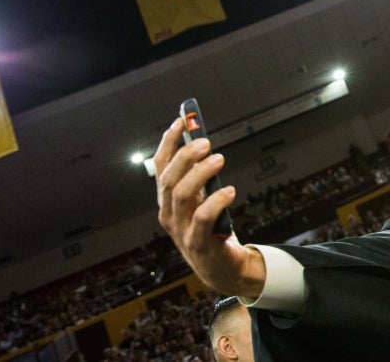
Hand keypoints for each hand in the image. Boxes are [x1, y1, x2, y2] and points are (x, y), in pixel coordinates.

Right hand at [154, 118, 265, 298]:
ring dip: (201, 173)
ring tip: (220, 159)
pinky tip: (229, 191)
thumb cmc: (213, 229)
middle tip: (206, 142)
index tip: (183, 121)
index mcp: (167, 201)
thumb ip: (201, 178)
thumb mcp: (203, 200)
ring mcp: (181, 230)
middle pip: (169, 179)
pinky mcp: (199, 243)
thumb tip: (205, 145)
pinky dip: (215, 201)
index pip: (160, 167)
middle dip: (185, 156)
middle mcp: (169, 214)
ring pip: (182, 195)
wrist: (223, 269)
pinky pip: (203, 218)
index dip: (168, 142)